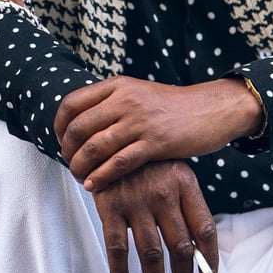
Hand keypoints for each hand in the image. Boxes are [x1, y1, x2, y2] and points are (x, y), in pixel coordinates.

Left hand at [55, 76, 263, 188]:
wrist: (212, 109)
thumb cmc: (173, 107)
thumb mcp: (138, 93)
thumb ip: (112, 103)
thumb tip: (81, 122)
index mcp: (117, 86)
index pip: (71, 104)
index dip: (59, 127)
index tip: (62, 142)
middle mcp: (125, 100)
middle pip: (77, 128)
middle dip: (67, 151)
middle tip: (71, 164)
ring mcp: (140, 121)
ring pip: (93, 147)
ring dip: (80, 167)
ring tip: (80, 177)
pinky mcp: (155, 143)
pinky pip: (118, 163)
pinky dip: (101, 176)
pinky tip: (95, 185)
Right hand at [93, 159, 219, 272]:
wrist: (108, 133)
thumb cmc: (147, 159)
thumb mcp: (173, 170)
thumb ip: (186, 204)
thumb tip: (198, 249)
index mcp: (185, 183)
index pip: (204, 229)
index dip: (208, 258)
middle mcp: (164, 194)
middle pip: (180, 245)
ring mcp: (136, 200)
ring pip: (150, 251)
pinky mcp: (110, 205)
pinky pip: (116, 244)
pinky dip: (119, 268)